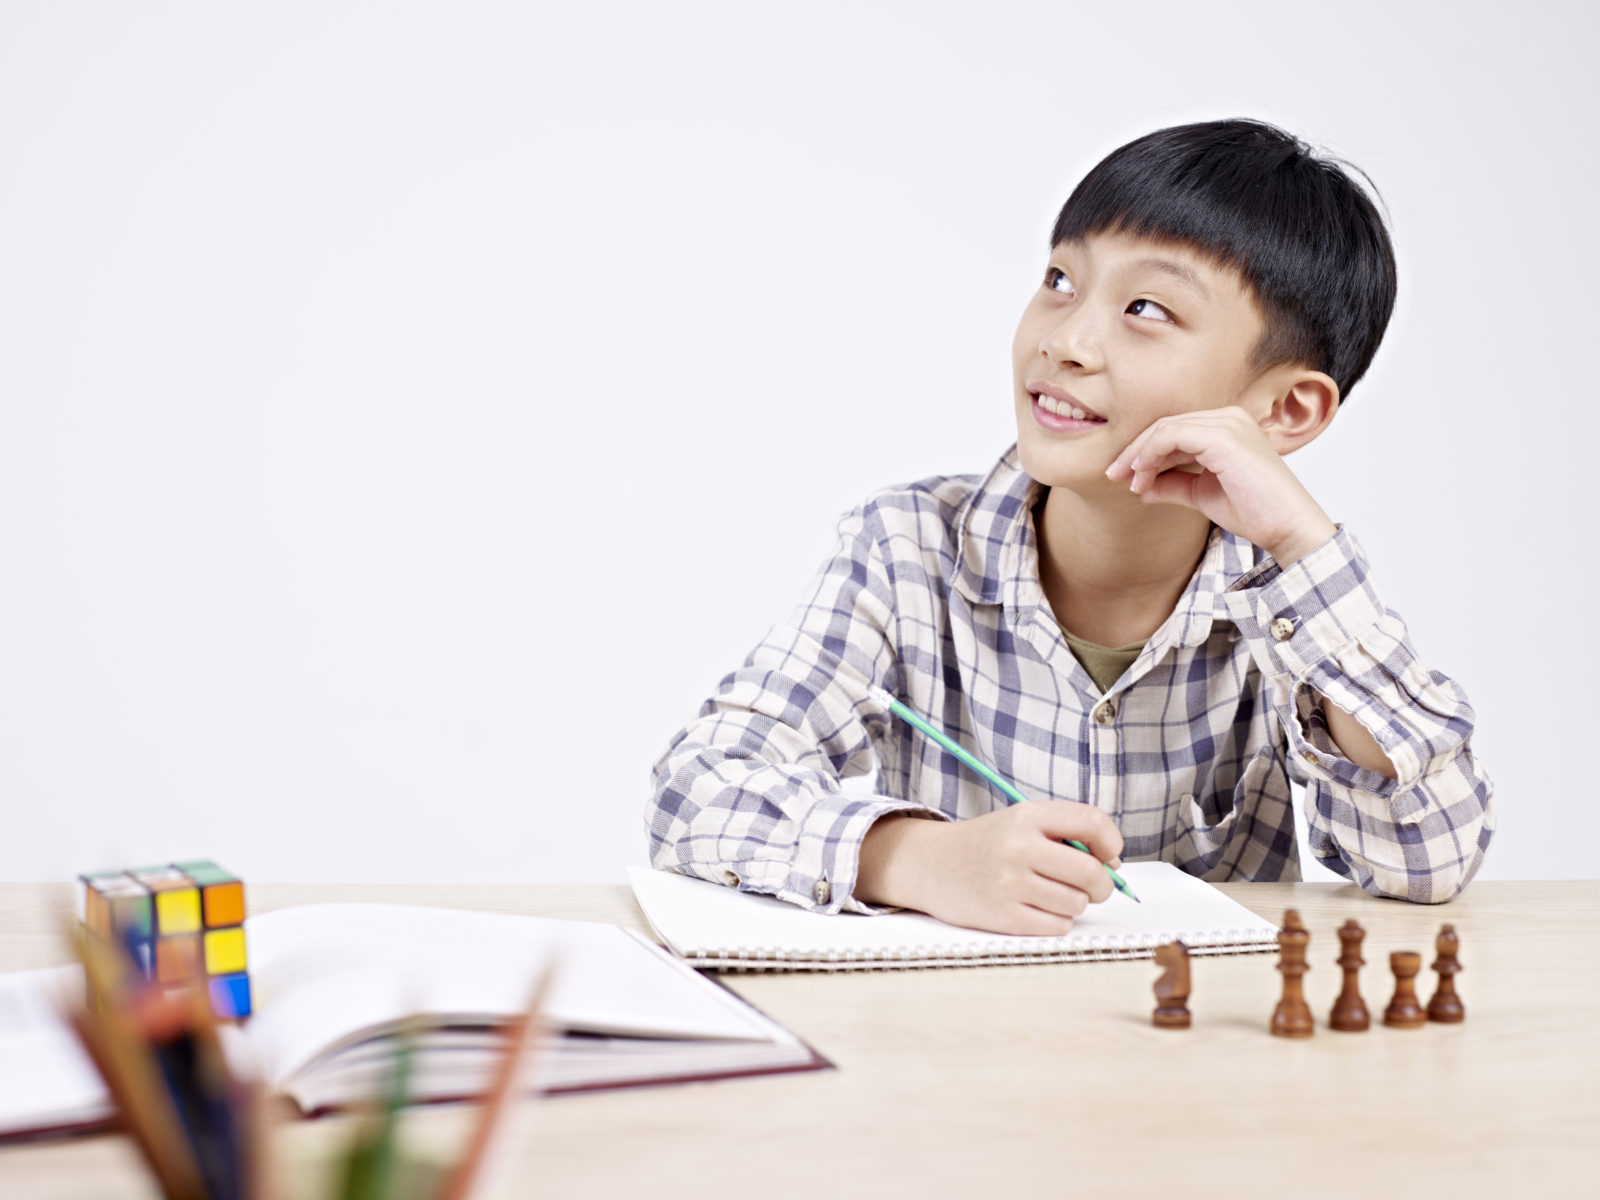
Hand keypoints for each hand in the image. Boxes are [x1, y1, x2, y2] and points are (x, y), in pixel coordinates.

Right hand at [855, 803, 1123, 935]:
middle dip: (1102, 884)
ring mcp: (1009, 883)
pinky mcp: (1002, 916)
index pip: (1093, 822)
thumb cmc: (988, 844)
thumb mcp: (1021, 822)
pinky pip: (1057, 926)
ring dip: (1074, 903)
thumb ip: (1066, 834)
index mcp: (1027, 816)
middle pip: (1091, 872)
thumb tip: (1114, 866)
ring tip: (1052, 894)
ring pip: (1077, 903)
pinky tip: (1037, 908)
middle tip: (1093, 886)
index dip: (1112, 842)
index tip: (1109, 855)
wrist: (932, 864)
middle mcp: (1018, 847)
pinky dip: (1056, 921)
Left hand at [1103, 406, 1336, 565]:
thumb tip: (1141, 487)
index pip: (1174, 430)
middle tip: (1113, 475)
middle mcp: (1229, 417)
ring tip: (1129, 481)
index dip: (1144, 451)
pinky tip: (1141, 476)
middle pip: (1166, 425)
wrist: (1287, 527)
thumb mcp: (1202, 495)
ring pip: (1166, 428)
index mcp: (1228, 427)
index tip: (1124, 477)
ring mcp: (1228, 423)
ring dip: (1140, 455)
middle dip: (1135, 451)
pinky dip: (1151, 454)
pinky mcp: (1224, 436)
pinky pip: (1173, 435)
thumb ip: (1173, 485)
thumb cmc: (1255, 511)